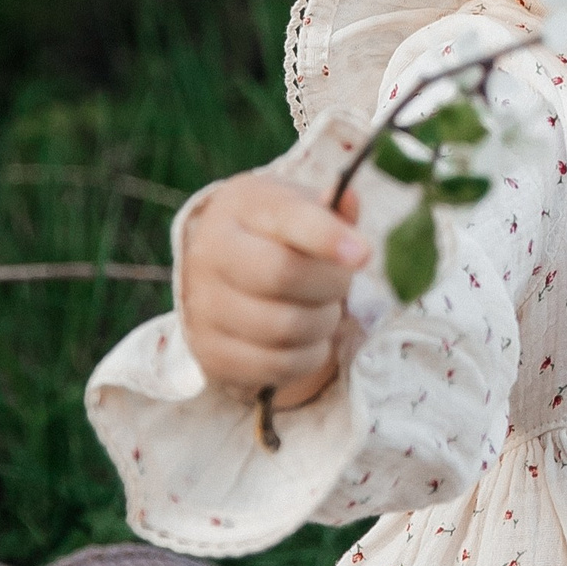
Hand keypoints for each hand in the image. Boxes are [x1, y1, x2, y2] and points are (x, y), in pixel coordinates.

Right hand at [177, 172, 368, 407]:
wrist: (223, 265)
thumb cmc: (276, 231)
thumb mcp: (301, 206)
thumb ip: (330, 207)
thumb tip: (348, 199)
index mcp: (238, 209)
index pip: (288, 221)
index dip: (328, 238)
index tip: (363, 256)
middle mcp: (210, 256)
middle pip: (285, 276)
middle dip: (331, 284)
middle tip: (340, 281)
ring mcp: (203, 308)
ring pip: (284, 327)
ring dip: (323, 323)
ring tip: (323, 308)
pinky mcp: (210, 353)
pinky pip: (276, 366)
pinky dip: (308, 357)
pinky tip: (308, 338)